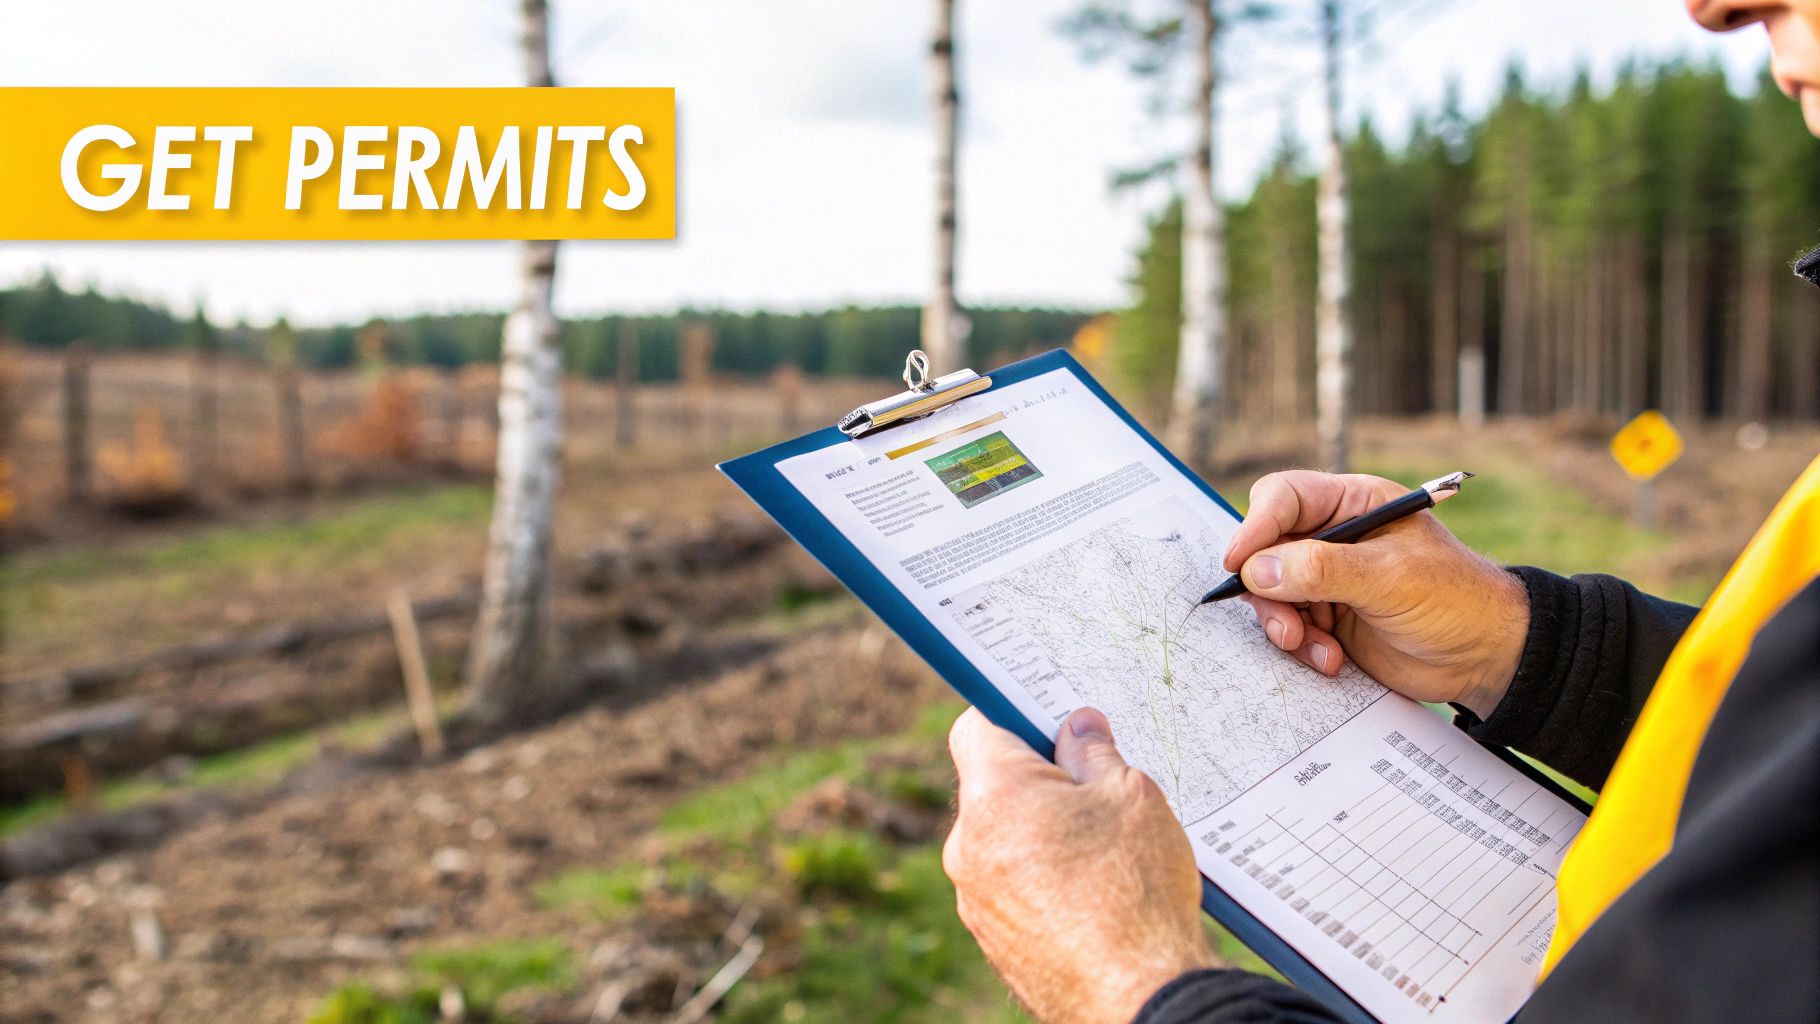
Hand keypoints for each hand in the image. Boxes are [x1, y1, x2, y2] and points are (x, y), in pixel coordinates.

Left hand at [943, 706, 1217, 1023]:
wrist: (1139, 998)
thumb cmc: (1136, 892)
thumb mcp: (1130, 796)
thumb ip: (1095, 752)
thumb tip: (1078, 726)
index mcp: (993, 796)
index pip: (977, 726)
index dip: (1013, 712)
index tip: (1046, 716)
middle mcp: (967, 847)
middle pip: (991, 787)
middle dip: (1038, 780)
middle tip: (1095, 789)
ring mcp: (975, 900)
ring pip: (1002, 841)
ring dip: (1040, 835)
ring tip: (1103, 852)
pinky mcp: (993, 942)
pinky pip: (1011, 889)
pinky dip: (1043, 882)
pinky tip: (1094, 895)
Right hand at [1223, 471, 1528, 718]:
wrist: (1487, 658)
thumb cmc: (1456, 601)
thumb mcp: (1390, 578)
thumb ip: (1321, 569)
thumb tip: (1258, 569)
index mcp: (1354, 504)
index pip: (1284, 498)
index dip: (1256, 527)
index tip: (1241, 563)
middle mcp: (1334, 537)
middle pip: (1267, 549)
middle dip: (1268, 590)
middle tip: (1285, 625)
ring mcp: (1328, 580)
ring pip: (1271, 593)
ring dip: (1285, 625)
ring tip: (1312, 647)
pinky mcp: (1329, 618)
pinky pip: (1290, 627)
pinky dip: (1302, 647)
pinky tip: (1331, 659)